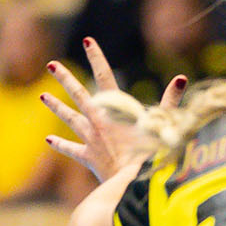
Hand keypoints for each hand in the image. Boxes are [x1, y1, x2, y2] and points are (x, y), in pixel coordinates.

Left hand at [44, 37, 177, 180]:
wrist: (132, 184)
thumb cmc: (150, 155)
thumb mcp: (162, 124)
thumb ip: (170, 101)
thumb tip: (182, 78)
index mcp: (115, 109)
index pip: (105, 76)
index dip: (97, 57)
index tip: (87, 41)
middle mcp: (98, 121)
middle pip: (78, 94)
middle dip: (65, 78)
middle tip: (51, 64)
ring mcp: (91, 139)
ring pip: (70, 118)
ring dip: (56, 107)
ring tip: (43, 96)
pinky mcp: (89, 158)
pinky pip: (71, 150)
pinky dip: (61, 145)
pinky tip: (49, 141)